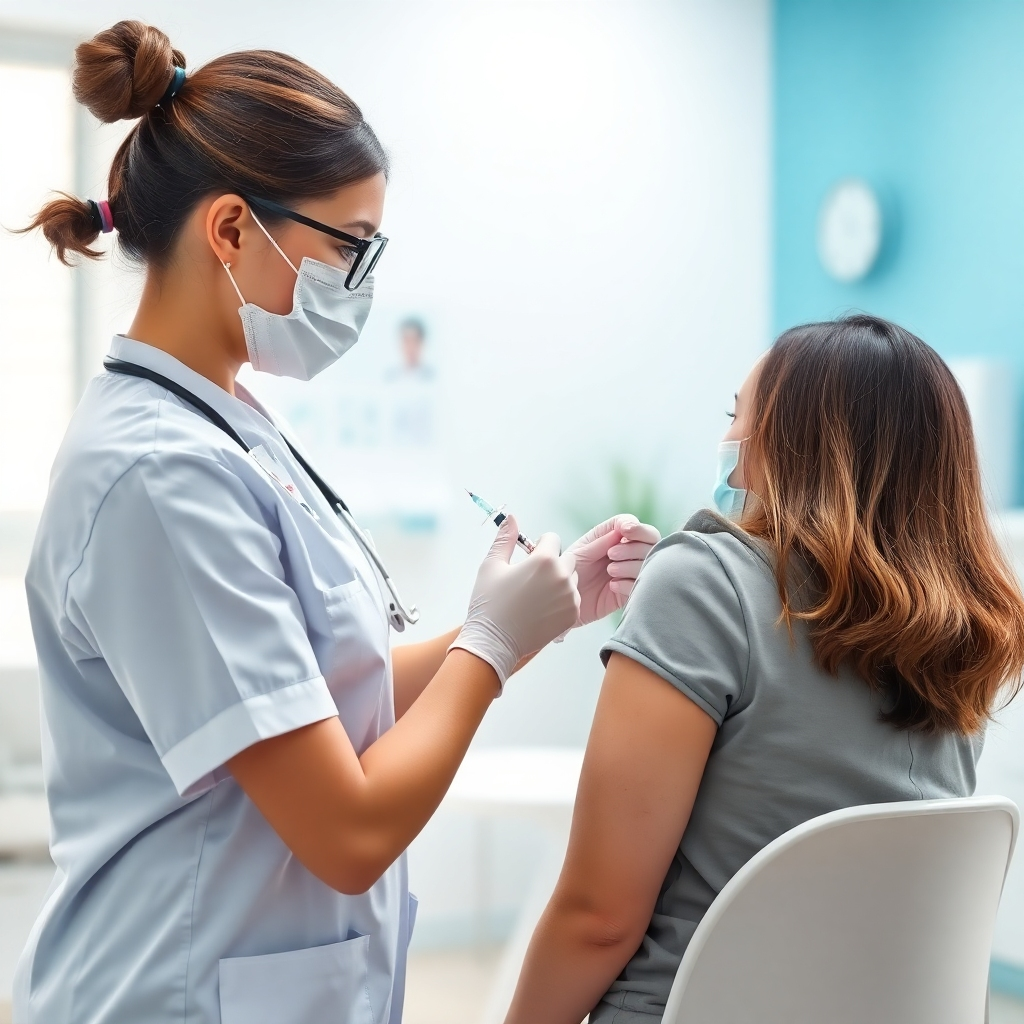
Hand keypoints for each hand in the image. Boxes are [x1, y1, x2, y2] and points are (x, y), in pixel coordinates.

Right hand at [449, 516, 579, 689]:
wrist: (493, 643)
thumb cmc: (489, 603)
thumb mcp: (492, 565)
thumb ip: (506, 538)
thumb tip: (512, 517)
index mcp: (545, 560)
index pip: (553, 538)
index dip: (539, 546)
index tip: (527, 559)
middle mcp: (563, 577)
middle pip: (566, 557)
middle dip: (551, 563)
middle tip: (531, 579)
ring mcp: (571, 598)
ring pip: (571, 578)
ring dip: (558, 581)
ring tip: (535, 596)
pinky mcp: (573, 615)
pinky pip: (573, 598)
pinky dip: (561, 600)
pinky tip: (541, 609)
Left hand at [566, 514, 660, 625]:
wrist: (562, 601)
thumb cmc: (568, 572)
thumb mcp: (581, 552)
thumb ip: (603, 539)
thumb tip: (628, 525)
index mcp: (615, 538)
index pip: (639, 527)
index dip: (636, 527)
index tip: (624, 531)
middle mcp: (627, 554)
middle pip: (651, 543)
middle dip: (633, 548)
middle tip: (611, 554)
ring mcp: (631, 573)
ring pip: (649, 565)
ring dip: (630, 565)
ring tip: (610, 571)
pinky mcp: (631, 593)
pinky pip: (641, 586)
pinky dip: (628, 583)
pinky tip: (612, 586)